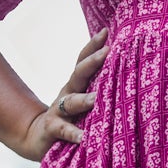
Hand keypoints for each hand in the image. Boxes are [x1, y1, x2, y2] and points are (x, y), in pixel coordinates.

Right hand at [16, 28, 108, 160]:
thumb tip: (129, 76)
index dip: (93, 46)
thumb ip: (100, 90)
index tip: (106, 31)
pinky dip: (73, 133)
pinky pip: (62, 129)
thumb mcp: (84, 101)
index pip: (84, 61)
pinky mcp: (52, 128)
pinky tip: (83, 136)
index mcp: (77, 85)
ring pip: (71, 102)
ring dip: (83, 100)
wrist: (38, 137)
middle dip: (92, 62)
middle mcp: (68, 93)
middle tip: (107, 52)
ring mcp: (59, 110)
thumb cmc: (72, 118)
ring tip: (95, 99)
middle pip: (79, 74)